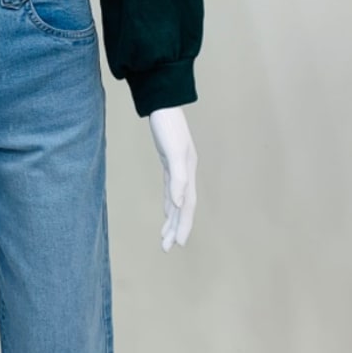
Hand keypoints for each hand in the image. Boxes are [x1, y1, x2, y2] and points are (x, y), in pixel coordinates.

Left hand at [148, 107, 197, 251]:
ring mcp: (178, 168)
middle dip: (176, 228)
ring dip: (172, 219)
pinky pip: (170, 189)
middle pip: (182, 207)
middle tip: (168, 248)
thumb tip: (178, 203)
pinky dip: (168, 202)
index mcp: (188, 172)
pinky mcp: (169, 162)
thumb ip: (178, 177)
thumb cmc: (167, 125)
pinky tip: (166, 211)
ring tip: (165, 237)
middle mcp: (185, 173)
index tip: (178, 244)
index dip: (183, 225)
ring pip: (176, 200)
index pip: (187, 206)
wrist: (163, 104)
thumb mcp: (173, 151)